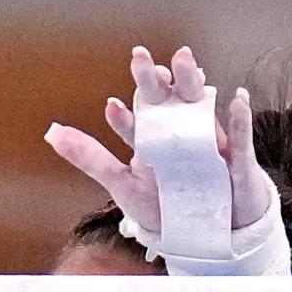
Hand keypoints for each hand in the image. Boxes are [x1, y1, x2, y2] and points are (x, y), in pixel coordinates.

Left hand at [44, 45, 269, 233]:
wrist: (204, 234)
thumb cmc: (163, 206)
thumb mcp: (123, 185)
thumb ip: (89, 157)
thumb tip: (51, 132)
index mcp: (152, 136)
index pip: (136, 115)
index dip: (124, 113)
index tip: (112, 107)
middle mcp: (179, 130)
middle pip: (166, 99)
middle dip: (155, 79)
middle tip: (140, 56)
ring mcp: (208, 141)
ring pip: (200, 107)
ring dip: (192, 84)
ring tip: (185, 61)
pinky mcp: (234, 160)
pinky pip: (240, 138)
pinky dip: (240, 120)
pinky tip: (237, 99)